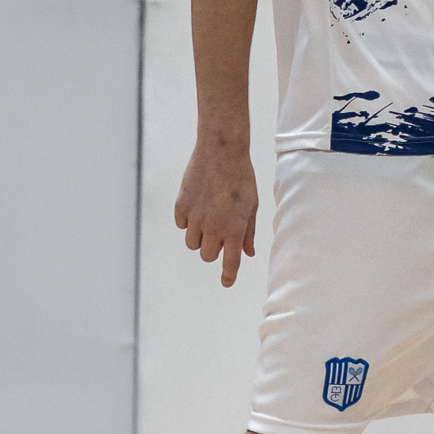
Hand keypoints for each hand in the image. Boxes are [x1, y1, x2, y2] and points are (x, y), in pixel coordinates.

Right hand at [174, 136, 261, 287]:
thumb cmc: (241, 178)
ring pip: (192, 243)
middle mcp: (213, 227)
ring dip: (200, 236)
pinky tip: (197, 204)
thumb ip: (248, 232)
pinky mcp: (181, 206)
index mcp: (234, 229)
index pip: (230, 262)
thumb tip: (248, 253)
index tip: (226, 282)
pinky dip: (188, 221)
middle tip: (219, 231)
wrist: (221, 150)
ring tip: (208, 216)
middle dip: (213, 249)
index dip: (228, 276)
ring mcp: (195, 217)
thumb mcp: (252, 205)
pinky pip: (181, 225)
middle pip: (207, 255)